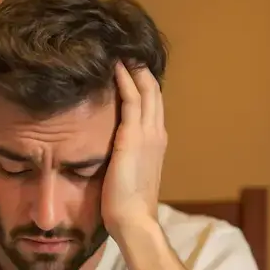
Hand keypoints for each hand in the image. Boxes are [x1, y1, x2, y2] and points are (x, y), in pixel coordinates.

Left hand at [102, 60, 166, 234]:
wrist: (134, 221)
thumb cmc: (127, 206)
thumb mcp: (128, 173)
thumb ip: (125, 157)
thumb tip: (112, 150)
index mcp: (156, 142)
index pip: (152, 104)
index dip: (143, 83)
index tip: (130, 66)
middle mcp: (157, 133)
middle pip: (152, 90)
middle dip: (140, 68)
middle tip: (125, 49)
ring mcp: (148, 134)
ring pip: (144, 89)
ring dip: (132, 68)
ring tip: (119, 50)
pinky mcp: (133, 137)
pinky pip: (130, 99)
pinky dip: (123, 80)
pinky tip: (113, 66)